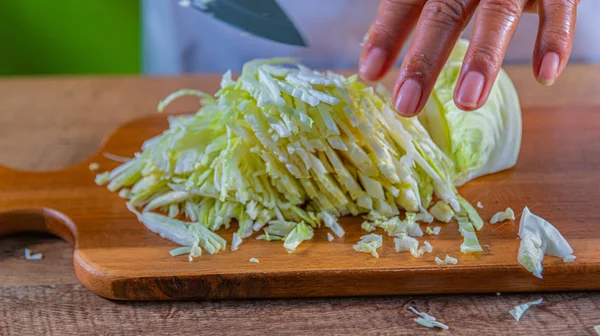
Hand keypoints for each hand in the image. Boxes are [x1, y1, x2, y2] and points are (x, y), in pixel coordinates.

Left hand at [359, 0, 578, 115]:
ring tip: (467, 101)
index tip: (369, 74)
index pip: (405, 1)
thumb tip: (372, 65)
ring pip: (497, 15)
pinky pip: (558, 10)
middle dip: (424, 61)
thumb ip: (412, 12)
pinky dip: (554, 40)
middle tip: (406, 105)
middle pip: (444, 15)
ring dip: (483, 58)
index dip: (387, 35)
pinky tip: (544, 74)